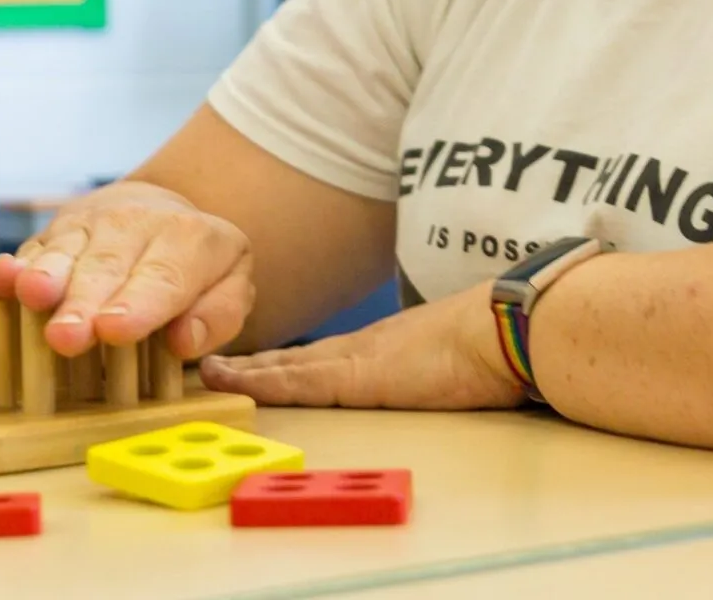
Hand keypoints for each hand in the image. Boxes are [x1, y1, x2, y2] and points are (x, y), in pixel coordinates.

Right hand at [0, 181, 253, 360]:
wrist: (157, 209)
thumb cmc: (197, 265)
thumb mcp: (231, 284)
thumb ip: (218, 314)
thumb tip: (184, 341)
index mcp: (188, 240)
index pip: (164, 277)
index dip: (139, 304)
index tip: (114, 330)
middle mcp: (133, 226)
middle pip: (106, 268)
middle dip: (84, 302)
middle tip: (67, 337)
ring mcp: (87, 226)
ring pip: (64, 253)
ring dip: (45, 277)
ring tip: (31, 298)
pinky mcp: (52, 234)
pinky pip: (32, 250)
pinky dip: (15, 266)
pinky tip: (2, 278)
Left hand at [197, 282, 524, 410]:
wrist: (505, 327)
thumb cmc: (492, 342)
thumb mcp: (450, 356)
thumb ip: (432, 365)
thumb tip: (440, 376)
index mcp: (380, 348)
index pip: (318, 357)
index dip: (281, 362)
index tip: (251, 365)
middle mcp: (359, 349)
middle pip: (292, 360)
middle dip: (251, 365)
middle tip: (209, 367)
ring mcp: (356, 360)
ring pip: (286, 368)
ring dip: (246, 372)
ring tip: (208, 373)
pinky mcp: (358, 377)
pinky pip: (300, 383)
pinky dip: (263, 384)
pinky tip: (235, 384)